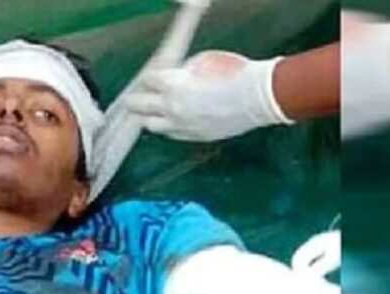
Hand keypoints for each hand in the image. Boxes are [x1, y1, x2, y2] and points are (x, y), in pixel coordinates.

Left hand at [123, 50, 291, 141]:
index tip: (148, 79)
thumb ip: (182, 71)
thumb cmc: (234, 73)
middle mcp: (171, 108)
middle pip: (140, 107)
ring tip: (148, 115)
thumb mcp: (203, 61)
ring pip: (152, 126)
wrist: (258, 97)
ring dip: (149, 119)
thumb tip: (175, 76)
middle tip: (131, 101)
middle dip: (135, 102)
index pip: (147, 81)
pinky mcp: (194, 137)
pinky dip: (168, 127)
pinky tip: (170, 123)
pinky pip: (173, 134)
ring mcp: (182, 126)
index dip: (147, 79)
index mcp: (173, 85)